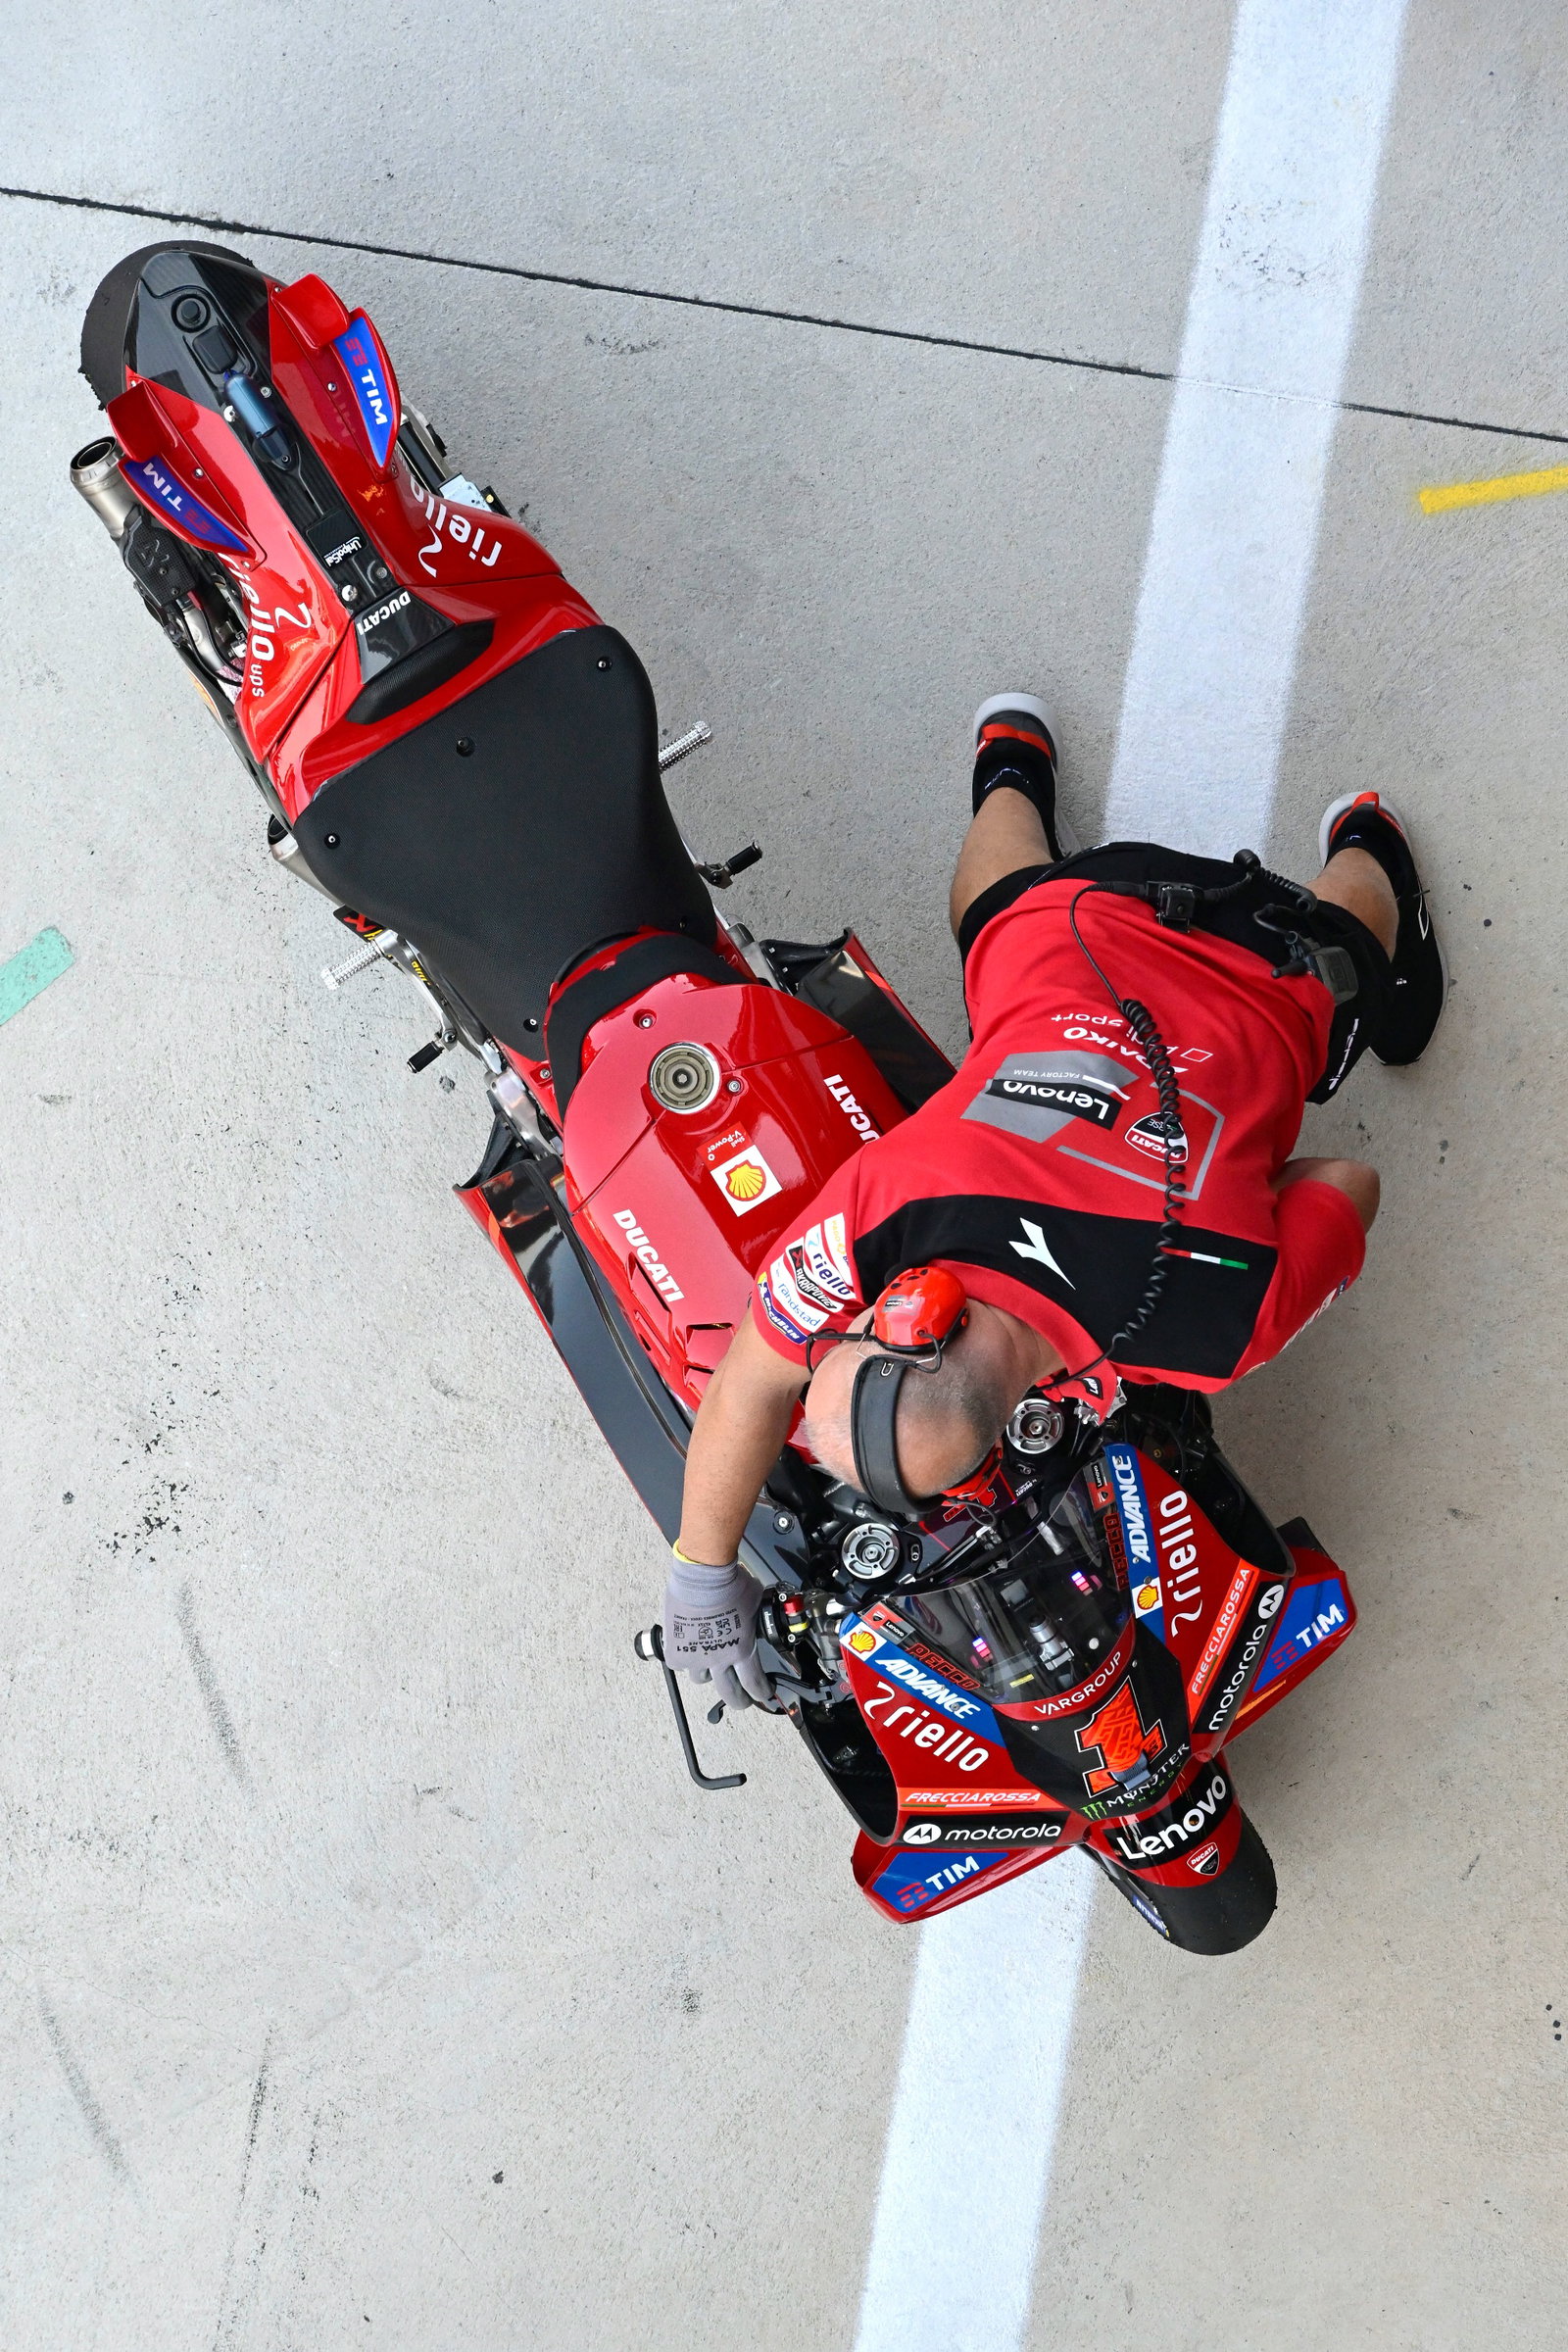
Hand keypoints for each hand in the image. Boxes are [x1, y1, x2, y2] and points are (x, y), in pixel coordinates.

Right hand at [663, 1551, 771, 1708]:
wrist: (703, 1575)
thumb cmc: (730, 1583)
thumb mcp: (756, 1603)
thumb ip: (756, 1619)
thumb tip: (760, 1617)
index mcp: (742, 1649)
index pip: (754, 1684)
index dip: (761, 1693)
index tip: (764, 1694)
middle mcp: (719, 1658)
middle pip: (730, 1694)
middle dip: (739, 1701)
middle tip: (742, 1701)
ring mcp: (696, 1656)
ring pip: (701, 1679)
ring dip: (708, 1674)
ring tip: (710, 1665)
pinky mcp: (676, 1649)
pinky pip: (680, 1664)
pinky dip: (684, 1659)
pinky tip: (688, 1650)